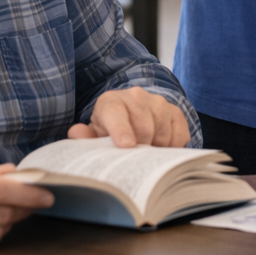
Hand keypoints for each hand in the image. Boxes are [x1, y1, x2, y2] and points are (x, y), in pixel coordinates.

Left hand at [68, 86, 189, 146]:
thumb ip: (85, 136)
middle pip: (143, 127)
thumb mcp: (95, 133)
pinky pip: (179, 134)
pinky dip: (172, 147)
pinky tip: (160, 149)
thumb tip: (76, 133)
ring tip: (145, 153)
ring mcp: (159, 102)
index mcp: (111, 101)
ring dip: (156, 149)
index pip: (116, 113)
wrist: (131, 115)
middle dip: (140, 147)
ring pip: (162, 132)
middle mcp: (136, 96)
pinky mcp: (176, 111)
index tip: (126, 146)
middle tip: (133, 159)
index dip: (121, 129)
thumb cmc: (110, 130)